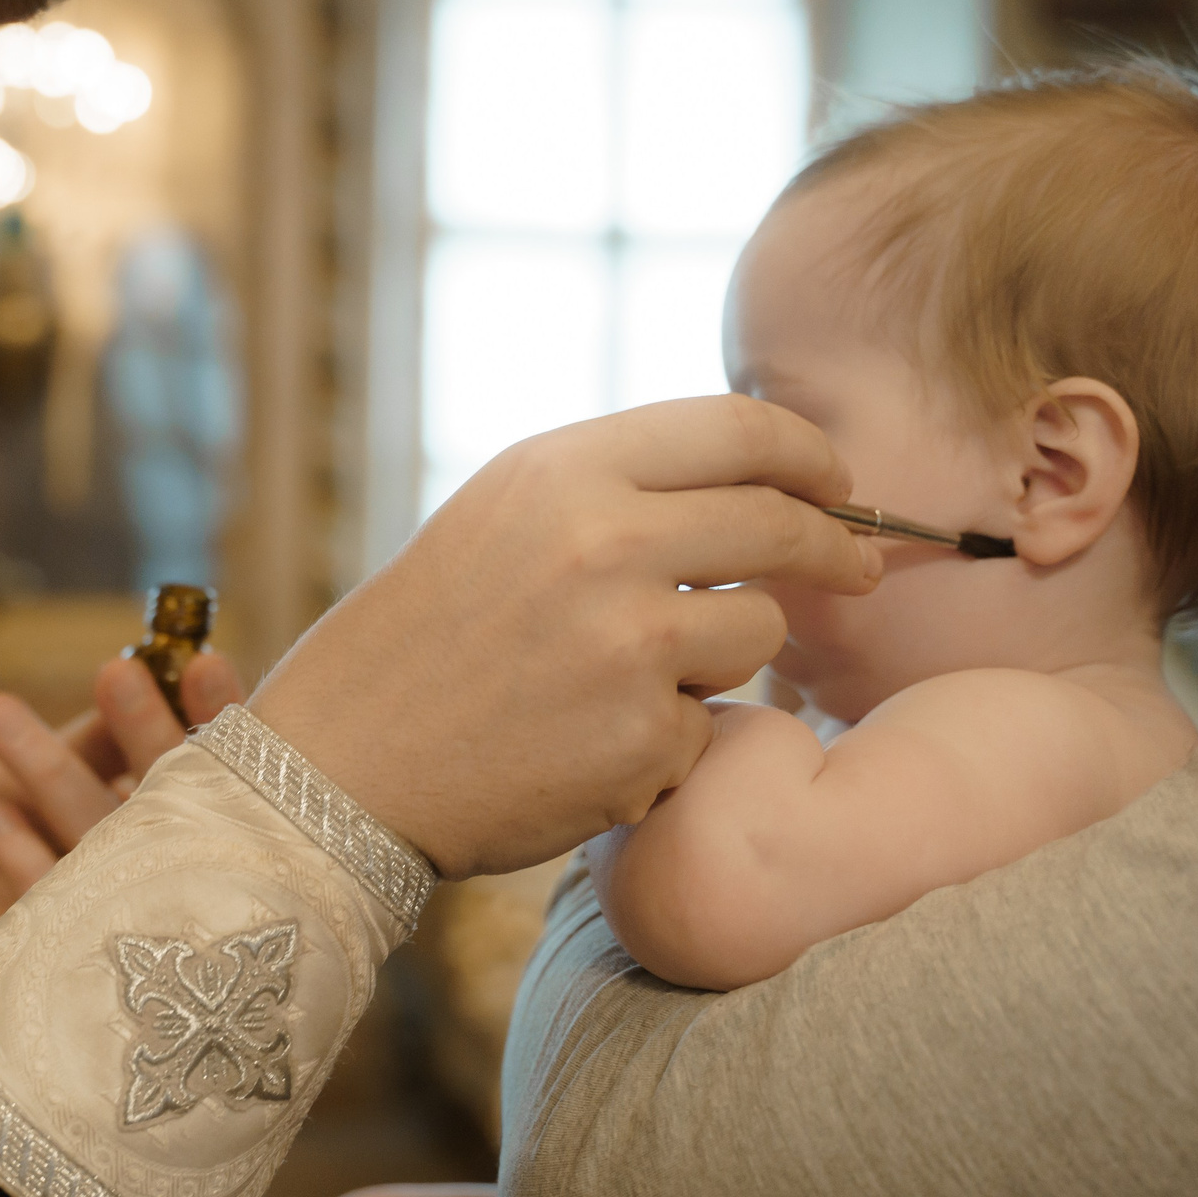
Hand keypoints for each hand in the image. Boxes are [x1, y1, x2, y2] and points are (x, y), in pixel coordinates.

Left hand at [0, 650, 245, 987]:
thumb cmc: (21, 809)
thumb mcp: (72, 761)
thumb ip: (106, 735)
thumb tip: (143, 673)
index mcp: (183, 812)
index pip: (216, 762)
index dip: (213, 714)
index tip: (202, 660)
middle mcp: (165, 869)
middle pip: (164, 800)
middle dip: (141, 734)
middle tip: (115, 675)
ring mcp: (118, 917)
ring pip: (90, 838)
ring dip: (47, 774)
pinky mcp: (58, 952)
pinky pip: (45, 902)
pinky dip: (20, 858)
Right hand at [252, 395, 880, 878]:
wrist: (341, 767)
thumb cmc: (418, 641)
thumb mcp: (500, 517)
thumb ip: (613, 489)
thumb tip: (752, 477)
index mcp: (561, 471)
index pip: (739, 429)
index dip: (810, 453)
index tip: (836, 480)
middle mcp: (602, 543)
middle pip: (778, 525)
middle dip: (833, 546)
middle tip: (856, 567)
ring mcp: (629, 645)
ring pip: (757, 631)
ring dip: (724, 655)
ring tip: (626, 680)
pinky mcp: (642, 739)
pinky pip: (709, 725)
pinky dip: (667, 739)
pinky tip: (584, 746)